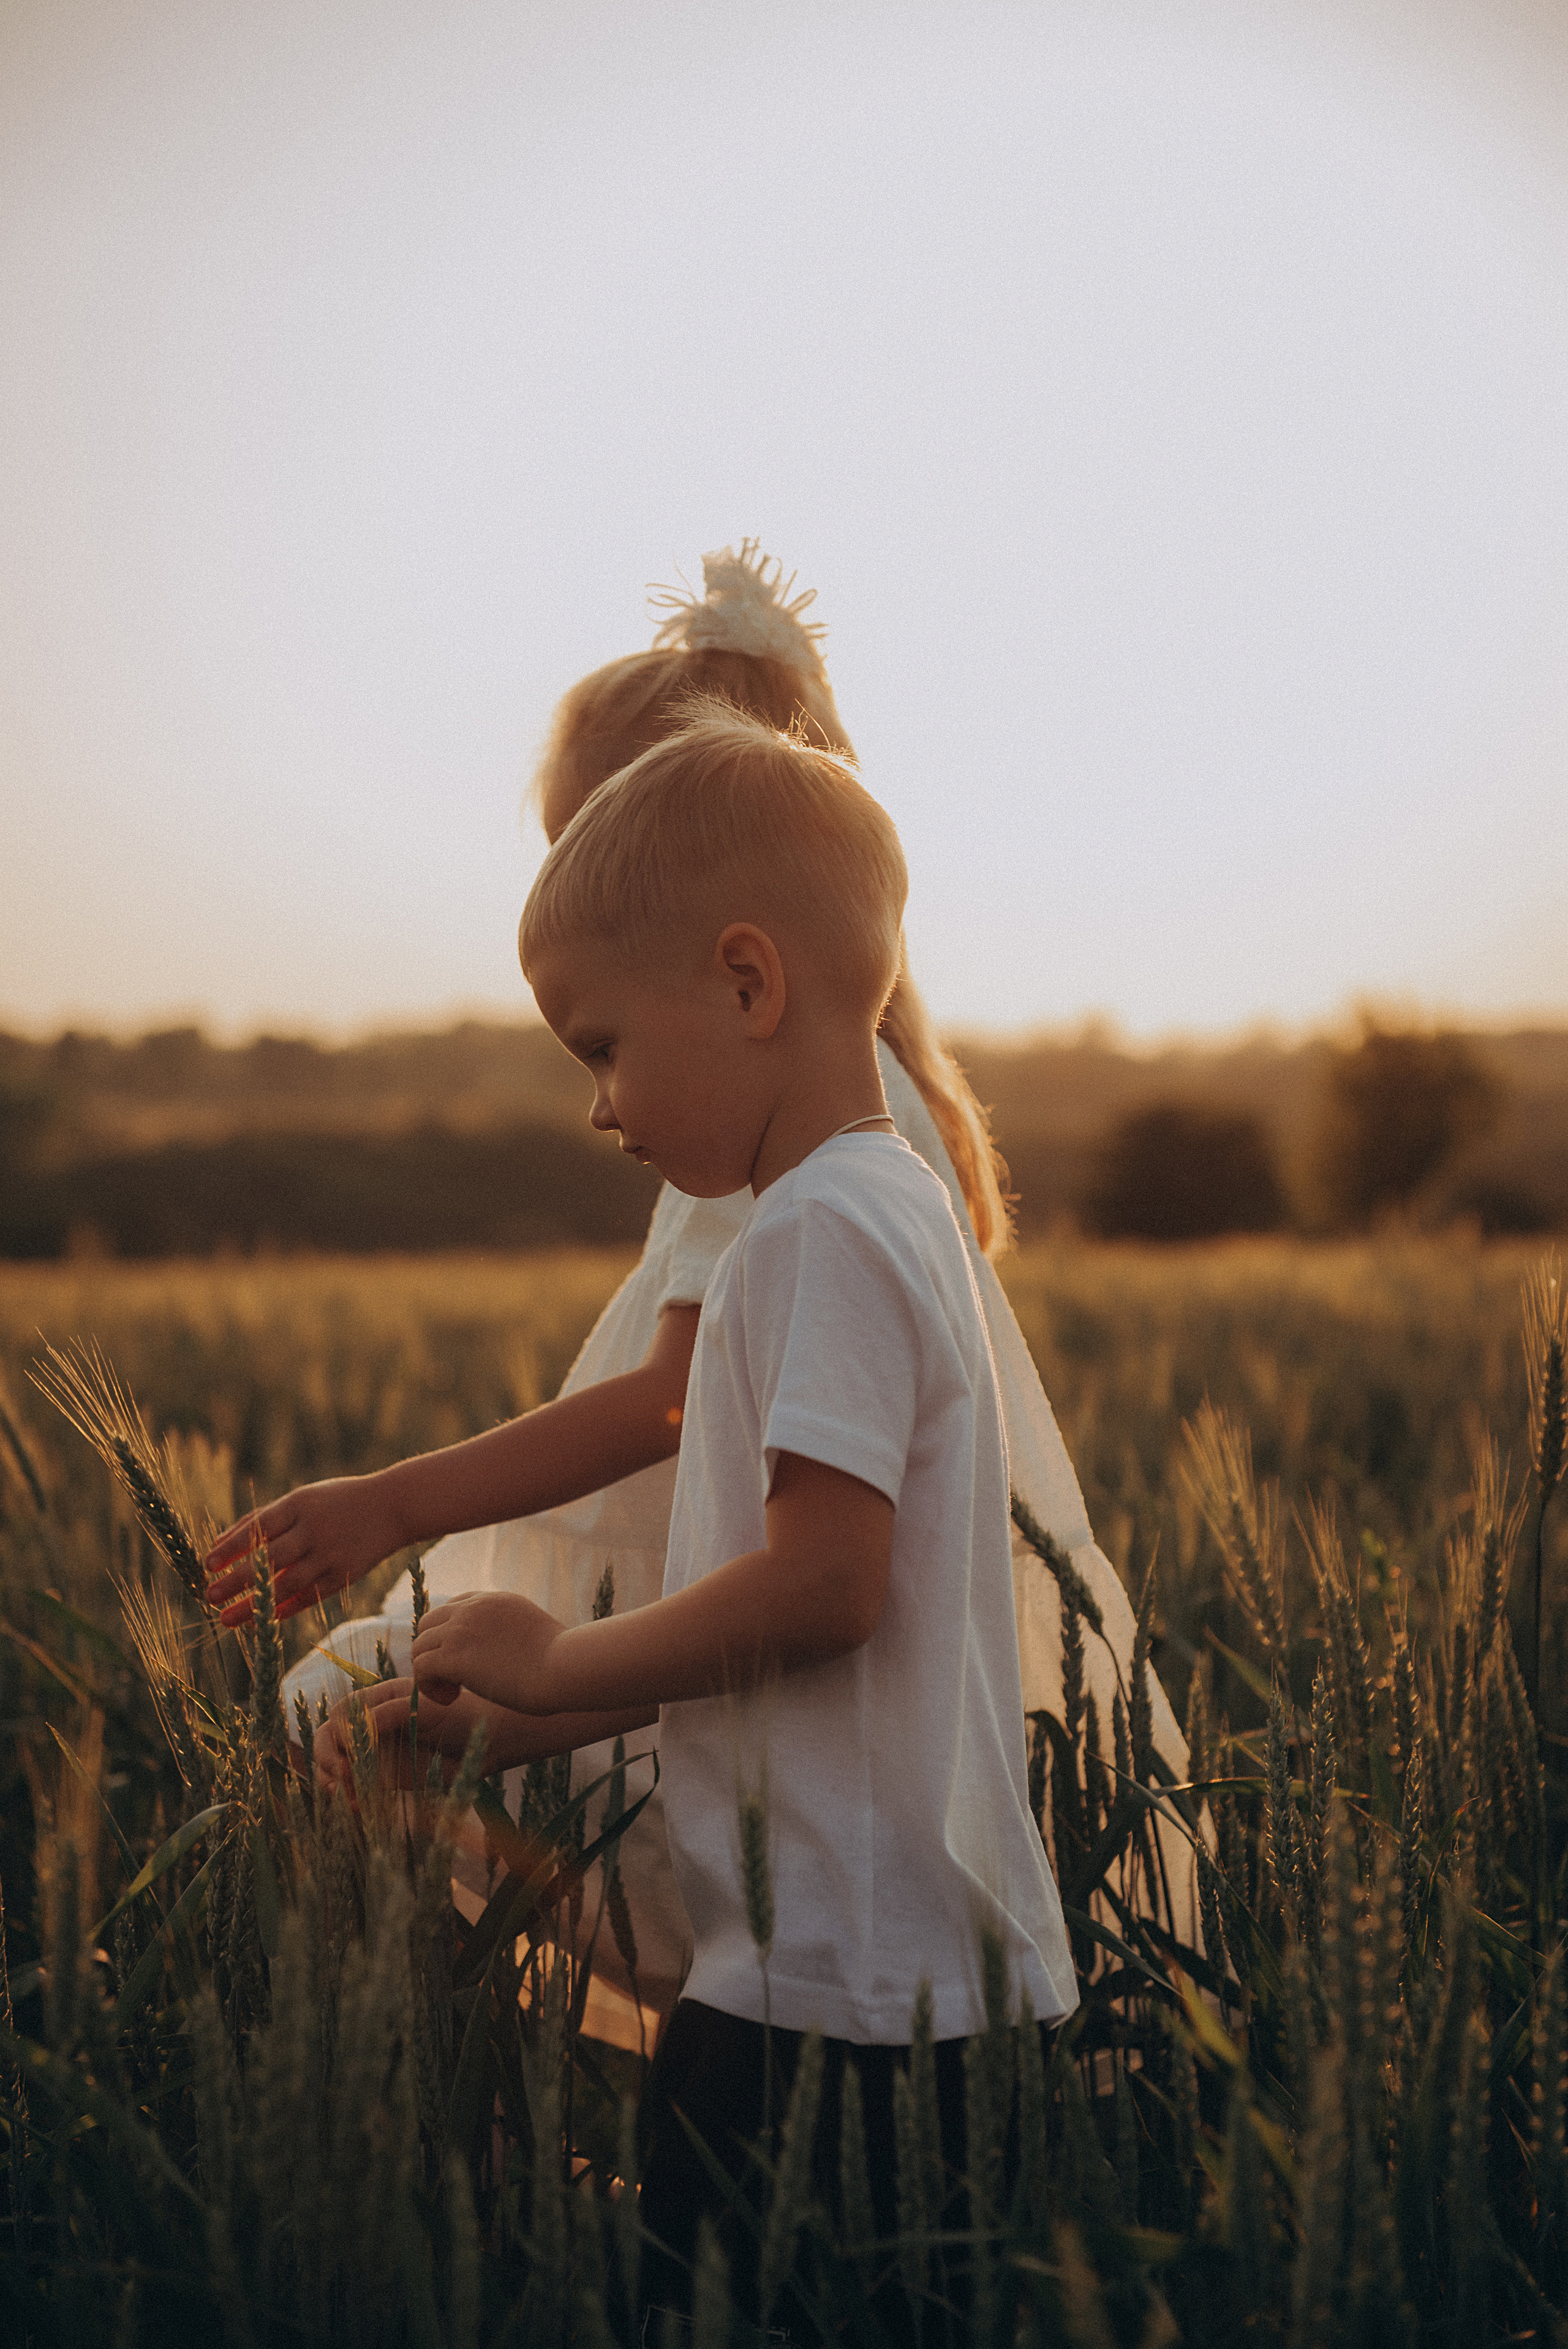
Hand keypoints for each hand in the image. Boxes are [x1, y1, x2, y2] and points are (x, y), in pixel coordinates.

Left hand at [204, 1475, 402, 1625]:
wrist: (394, 1507)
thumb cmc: (337, 1501)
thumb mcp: (302, 1499)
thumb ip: (264, 1519)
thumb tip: (220, 1542)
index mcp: (300, 1505)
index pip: (259, 1527)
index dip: (232, 1546)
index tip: (208, 1564)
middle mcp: (314, 1530)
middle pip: (269, 1558)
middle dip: (236, 1579)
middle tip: (209, 1595)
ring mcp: (331, 1554)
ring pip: (286, 1584)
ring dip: (253, 1604)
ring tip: (226, 1618)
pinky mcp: (344, 1574)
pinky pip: (308, 1596)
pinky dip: (284, 1609)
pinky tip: (262, 1619)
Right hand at [315, 1676, 485, 1789]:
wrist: (486, 1742)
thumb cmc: (461, 1715)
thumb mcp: (427, 1707)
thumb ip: (393, 1712)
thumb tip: (360, 1727)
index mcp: (378, 1699)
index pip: (342, 1713)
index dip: (337, 1732)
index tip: (348, 1752)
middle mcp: (371, 1725)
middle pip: (330, 1738)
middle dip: (326, 1758)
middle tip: (339, 1778)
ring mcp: (376, 1751)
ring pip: (336, 1764)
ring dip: (330, 1779)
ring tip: (342, 1796)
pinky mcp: (384, 1777)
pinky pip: (356, 1786)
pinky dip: (348, 1797)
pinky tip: (355, 1807)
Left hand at [411, 1591, 566, 1712]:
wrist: (564, 1666)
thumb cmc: (561, 1660)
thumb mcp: (534, 1632)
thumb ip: (513, 1632)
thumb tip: (513, 1652)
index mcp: (494, 1600)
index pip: (454, 1607)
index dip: (451, 1635)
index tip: (465, 1660)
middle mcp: (472, 1608)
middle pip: (428, 1623)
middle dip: (434, 1651)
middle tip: (454, 1680)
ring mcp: (460, 1630)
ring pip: (419, 1646)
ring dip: (430, 1672)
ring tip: (453, 1693)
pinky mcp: (453, 1656)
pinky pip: (420, 1668)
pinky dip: (429, 1687)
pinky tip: (452, 1699)